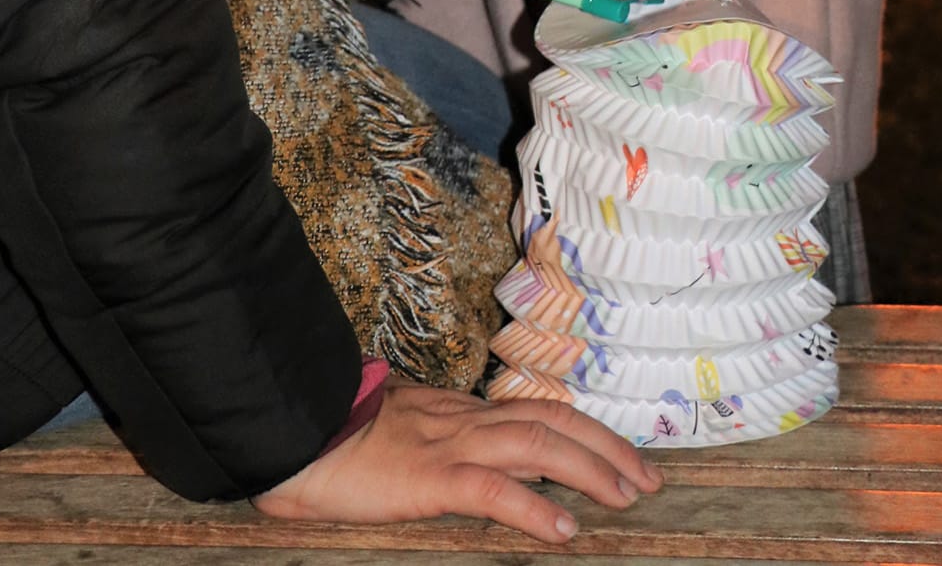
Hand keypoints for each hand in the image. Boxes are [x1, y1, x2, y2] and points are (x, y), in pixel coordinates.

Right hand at [254, 378, 661, 540]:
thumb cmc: (333, 437)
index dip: (584, 429)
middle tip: (650, 478)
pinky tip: (565, 531)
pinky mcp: (429, 478)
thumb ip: (432, 441)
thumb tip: (461, 464)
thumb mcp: (396, 431)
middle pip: (554, 421)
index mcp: (458, 413)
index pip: (538, 411)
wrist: (291, 426)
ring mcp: (450, 444)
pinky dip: (535, 508)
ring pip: (539, 445)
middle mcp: (465, 420)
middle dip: (608, 447)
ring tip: (628, 497)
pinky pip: (493, 489)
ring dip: (592, 470)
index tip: (621, 454)